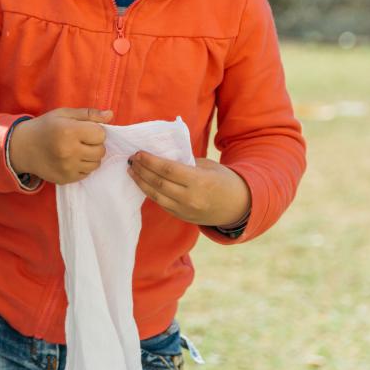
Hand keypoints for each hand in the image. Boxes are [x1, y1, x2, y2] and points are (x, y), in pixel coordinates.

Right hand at [8, 107, 112, 184]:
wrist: (22, 147)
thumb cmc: (45, 127)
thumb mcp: (63, 114)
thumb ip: (88, 114)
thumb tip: (110, 115)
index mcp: (69, 131)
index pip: (101, 134)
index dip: (95, 130)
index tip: (84, 130)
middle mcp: (69, 151)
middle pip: (101, 151)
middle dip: (95, 144)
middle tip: (81, 140)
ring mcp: (68, 167)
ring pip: (96, 164)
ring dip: (90, 156)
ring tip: (77, 150)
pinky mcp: (66, 179)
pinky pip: (86, 174)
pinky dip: (83, 166)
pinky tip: (71, 159)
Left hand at [127, 153, 250, 227]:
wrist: (239, 207)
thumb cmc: (223, 180)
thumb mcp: (207, 166)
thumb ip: (185, 162)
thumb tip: (161, 156)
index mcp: (199, 181)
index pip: (167, 170)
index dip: (150, 161)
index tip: (138, 153)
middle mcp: (190, 198)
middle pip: (158, 182)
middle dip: (142, 170)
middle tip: (131, 159)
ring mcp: (185, 210)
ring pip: (156, 195)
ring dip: (141, 182)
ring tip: (132, 171)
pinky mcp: (182, 217)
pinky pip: (161, 203)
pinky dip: (150, 192)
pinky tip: (143, 183)